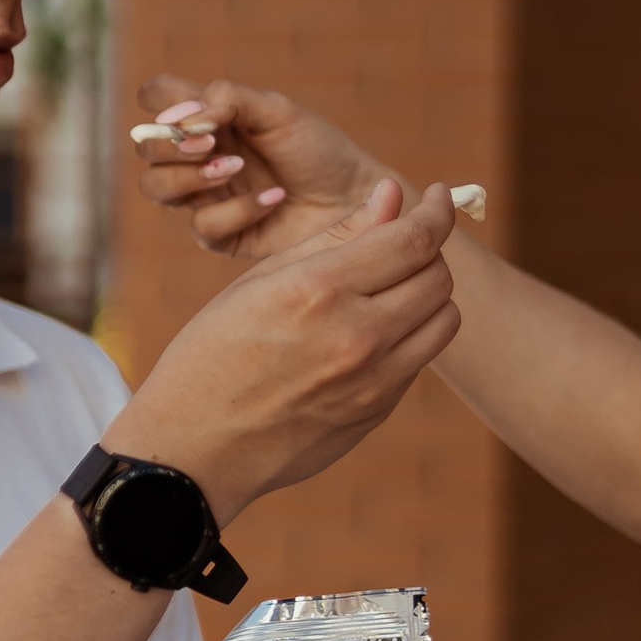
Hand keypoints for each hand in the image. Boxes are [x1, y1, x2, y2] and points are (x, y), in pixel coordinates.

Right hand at [121, 177, 456, 516]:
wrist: (196, 446)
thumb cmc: (213, 352)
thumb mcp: (261, 281)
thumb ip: (336, 235)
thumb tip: (392, 194)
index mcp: (319, 289)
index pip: (415, 238)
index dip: (437, 210)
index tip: (438, 196)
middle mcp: (356, 335)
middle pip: (439, 276)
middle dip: (428, 251)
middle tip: (402, 245)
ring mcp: (373, 381)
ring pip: (445, 320)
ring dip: (428, 296)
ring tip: (392, 289)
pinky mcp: (377, 412)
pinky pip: (418, 359)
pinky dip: (407, 336)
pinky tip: (366, 334)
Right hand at [133, 75, 387, 266]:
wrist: (356, 199)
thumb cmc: (319, 149)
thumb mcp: (278, 112)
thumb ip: (229, 100)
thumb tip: (182, 116)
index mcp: (207, 118)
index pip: (155, 99)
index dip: (162, 104)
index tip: (197, 115)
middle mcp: (198, 156)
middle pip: (145, 148)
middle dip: (171, 146)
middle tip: (210, 143)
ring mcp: (205, 197)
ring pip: (156, 189)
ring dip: (189, 177)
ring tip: (235, 168)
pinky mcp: (222, 235)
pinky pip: (202, 226)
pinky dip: (239, 210)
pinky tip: (273, 200)